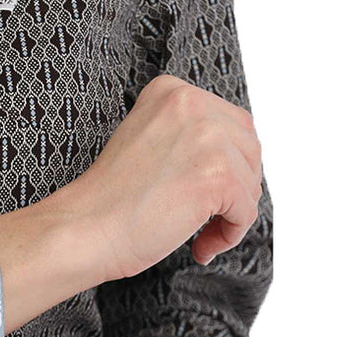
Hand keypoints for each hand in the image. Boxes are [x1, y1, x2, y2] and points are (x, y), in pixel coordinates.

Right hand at [55, 73, 263, 282]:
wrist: (86, 226)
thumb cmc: (112, 197)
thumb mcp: (151, 139)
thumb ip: (189, 134)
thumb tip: (240, 156)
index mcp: (171, 90)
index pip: (231, 122)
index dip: (227, 162)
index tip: (200, 189)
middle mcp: (191, 103)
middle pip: (249, 148)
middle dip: (237, 186)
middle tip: (208, 215)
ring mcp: (206, 136)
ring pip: (250, 180)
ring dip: (233, 213)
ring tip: (201, 233)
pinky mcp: (217, 175)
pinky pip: (246, 210)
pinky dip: (230, 234)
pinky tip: (200, 245)